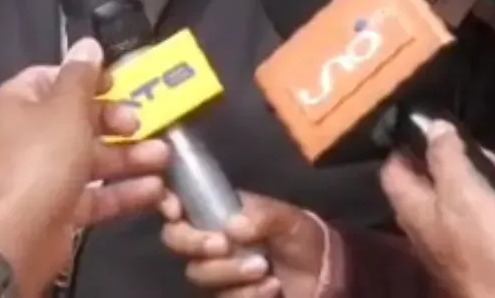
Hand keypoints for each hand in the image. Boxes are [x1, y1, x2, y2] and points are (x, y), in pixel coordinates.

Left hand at [0, 39, 170, 283]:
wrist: (23, 234)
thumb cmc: (43, 158)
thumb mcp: (66, 107)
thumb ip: (82, 75)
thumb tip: (88, 44)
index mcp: (19, 103)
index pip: (53, 78)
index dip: (87, 78)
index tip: (118, 82)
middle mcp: (28, 136)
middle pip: (79, 119)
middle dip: (116, 121)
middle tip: (140, 122)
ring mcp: (44, 175)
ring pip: (93, 158)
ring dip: (130, 157)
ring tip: (163, 157)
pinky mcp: (60, 208)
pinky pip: (96, 194)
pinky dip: (124, 191)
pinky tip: (155, 189)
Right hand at [158, 192, 324, 296]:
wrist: (324, 278)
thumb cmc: (302, 239)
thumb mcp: (289, 219)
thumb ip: (263, 216)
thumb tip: (232, 226)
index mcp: (219, 215)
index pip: (182, 207)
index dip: (170, 207)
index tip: (175, 211)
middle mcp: (211, 243)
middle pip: (179, 243)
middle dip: (199, 245)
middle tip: (226, 246)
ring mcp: (218, 273)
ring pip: (199, 275)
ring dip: (232, 273)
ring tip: (265, 270)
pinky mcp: (230, 297)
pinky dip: (249, 295)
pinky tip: (271, 289)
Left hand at [379, 121, 494, 297]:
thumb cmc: (486, 246)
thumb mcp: (464, 190)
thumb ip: (446, 155)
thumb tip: (432, 126)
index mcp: (415, 207)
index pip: (396, 168)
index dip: (414, 146)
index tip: (445, 134)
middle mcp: (435, 225)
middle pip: (452, 181)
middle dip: (487, 171)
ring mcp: (467, 244)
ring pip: (490, 203)